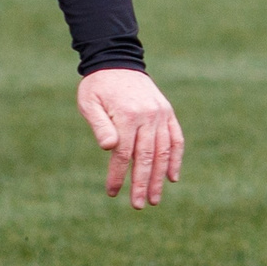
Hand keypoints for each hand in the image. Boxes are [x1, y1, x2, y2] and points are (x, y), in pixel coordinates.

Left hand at [77, 68, 184, 210]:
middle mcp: (147, 116)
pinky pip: (176, 139)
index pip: (123, 153)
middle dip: (142, 183)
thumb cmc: (98, 86)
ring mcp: (160, 114)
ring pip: (163, 152)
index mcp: (127, 115)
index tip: (112, 192)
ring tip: (155, 199)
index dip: (118, 175)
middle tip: (139, 205)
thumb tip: (109, 148)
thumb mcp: (90, 102)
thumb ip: (100, 125)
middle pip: (146, 157)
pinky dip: (175, 159)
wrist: (117, 60)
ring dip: (159, 177)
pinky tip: (172, 178)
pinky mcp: (167, 112)